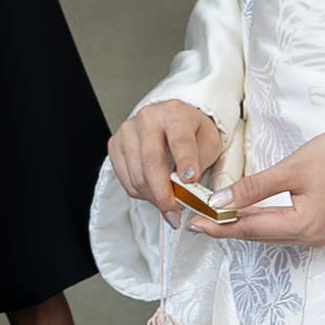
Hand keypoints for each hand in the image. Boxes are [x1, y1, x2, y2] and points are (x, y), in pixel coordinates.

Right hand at [107, 96, 229, 212]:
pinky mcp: (115, 144)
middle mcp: (148, 118)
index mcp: (174, 113)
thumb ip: (201, 161)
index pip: (179, 139)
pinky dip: (141, 192)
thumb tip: (187, 185)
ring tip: (168, 202)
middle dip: (164, 193)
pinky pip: (125, 179)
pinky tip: (153, 190)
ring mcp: (128, 131)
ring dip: (153, 196)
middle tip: (174, 211)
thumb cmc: (191, 131)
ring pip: (137, 175)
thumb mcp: (209, 141)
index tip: (190, 180)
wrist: (171, 121)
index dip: (185, 161)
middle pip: (152, 161)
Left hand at [195, 129, 324, 249]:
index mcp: (304, 226)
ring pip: (274, 233)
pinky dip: (267, 221)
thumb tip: (220, 203)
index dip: (221, 227)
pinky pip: (289, 228)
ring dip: (247, 226)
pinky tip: (253, 214)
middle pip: (261, 235)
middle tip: (200, 222)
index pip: (251, 229)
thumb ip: (254, 188)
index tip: (195, 224)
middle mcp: (314, 237)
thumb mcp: (292, 168)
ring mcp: (322, 234)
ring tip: (220, 220)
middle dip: (230, 229)